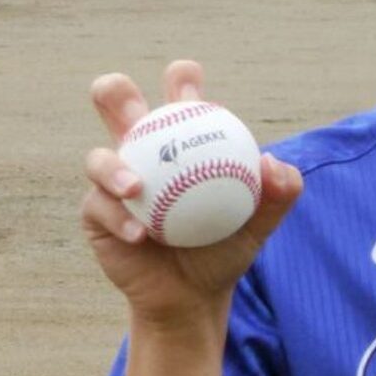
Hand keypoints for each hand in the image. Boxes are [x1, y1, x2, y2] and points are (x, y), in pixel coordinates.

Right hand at [81, 60, 302, 328]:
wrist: (195, 295)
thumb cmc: (228, 246)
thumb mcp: (261, 222)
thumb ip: (280, 191)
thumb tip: (271, 163)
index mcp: (182, 137)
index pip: (179, 93)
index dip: (182, 80)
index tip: (195, 97)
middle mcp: (143, 150)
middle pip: (117, 104)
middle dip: (114, 90)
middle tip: (137, 113)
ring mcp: (112, 180)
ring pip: (97, 157)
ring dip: (112, 168)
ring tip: (135, 188)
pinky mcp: (95, 213)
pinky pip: (99, 208)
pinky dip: (120, 219)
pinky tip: (141, 234)